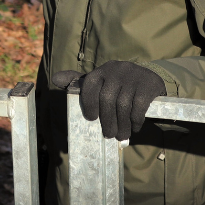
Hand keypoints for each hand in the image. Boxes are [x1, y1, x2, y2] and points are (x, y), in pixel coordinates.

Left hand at [51, 61, 165, 140]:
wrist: (149, 79)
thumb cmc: (119, 85)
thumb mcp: (100, 82)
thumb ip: (79, 83)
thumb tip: (54, 79)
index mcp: (102, 70)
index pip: (90, 84)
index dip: (88, 102)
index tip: (90, 118)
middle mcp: (116, 70)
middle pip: (107, 98)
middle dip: (106, 120)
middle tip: (108, 134)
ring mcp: (133, 76)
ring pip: (123, 105)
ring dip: (121, 124)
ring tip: (121, 135)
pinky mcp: (148, 84)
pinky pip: (139, 106)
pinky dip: (135, 120)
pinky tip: (135, 127)